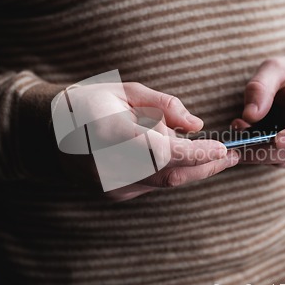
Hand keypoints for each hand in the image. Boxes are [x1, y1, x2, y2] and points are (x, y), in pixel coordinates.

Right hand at [59, 82, 238, 200]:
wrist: (52, 132)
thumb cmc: (90, 103)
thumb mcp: (126, 90)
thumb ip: (164, 105)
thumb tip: (196, 125)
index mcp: (109, 133)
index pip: (163, 152)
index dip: (197, 154)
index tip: (224, 148)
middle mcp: (109, 166)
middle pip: (170, 174)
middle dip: (206, 166)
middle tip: (232, 156)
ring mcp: (111, 185)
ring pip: (165, 182)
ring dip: (193, 169)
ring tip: (215, 154)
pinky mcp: (115, 194)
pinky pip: (153, 185)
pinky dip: (172, 172)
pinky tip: (180, 158)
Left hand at [232, 55, 284, 168]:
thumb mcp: (275, 68)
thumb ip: (261, 87)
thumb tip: (250, 115)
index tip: (276, 140)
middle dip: (268, 149)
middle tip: (239, 141)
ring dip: (260, 152)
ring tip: (238, 131)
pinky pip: (282, 161)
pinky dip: (260, 154)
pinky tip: (245, 138)